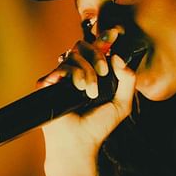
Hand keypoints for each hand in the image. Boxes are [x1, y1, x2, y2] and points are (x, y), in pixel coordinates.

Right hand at [36, 28, 136, 175]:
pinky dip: (70, 74)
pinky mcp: (48, 85)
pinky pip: (59, 69)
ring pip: (72, 56)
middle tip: (103, 72)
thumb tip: (118, 57)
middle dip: (96, 55)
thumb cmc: (99, 126)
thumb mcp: (122, 103)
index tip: (115, 32)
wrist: (80, 142)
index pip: (96, 48)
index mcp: (93, 74)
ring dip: (86, 72)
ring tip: (89, 92)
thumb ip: (127, 79)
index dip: (104, 38)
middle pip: (82, 46)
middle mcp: (76, 73)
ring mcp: (61, 78)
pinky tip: (77, 88)